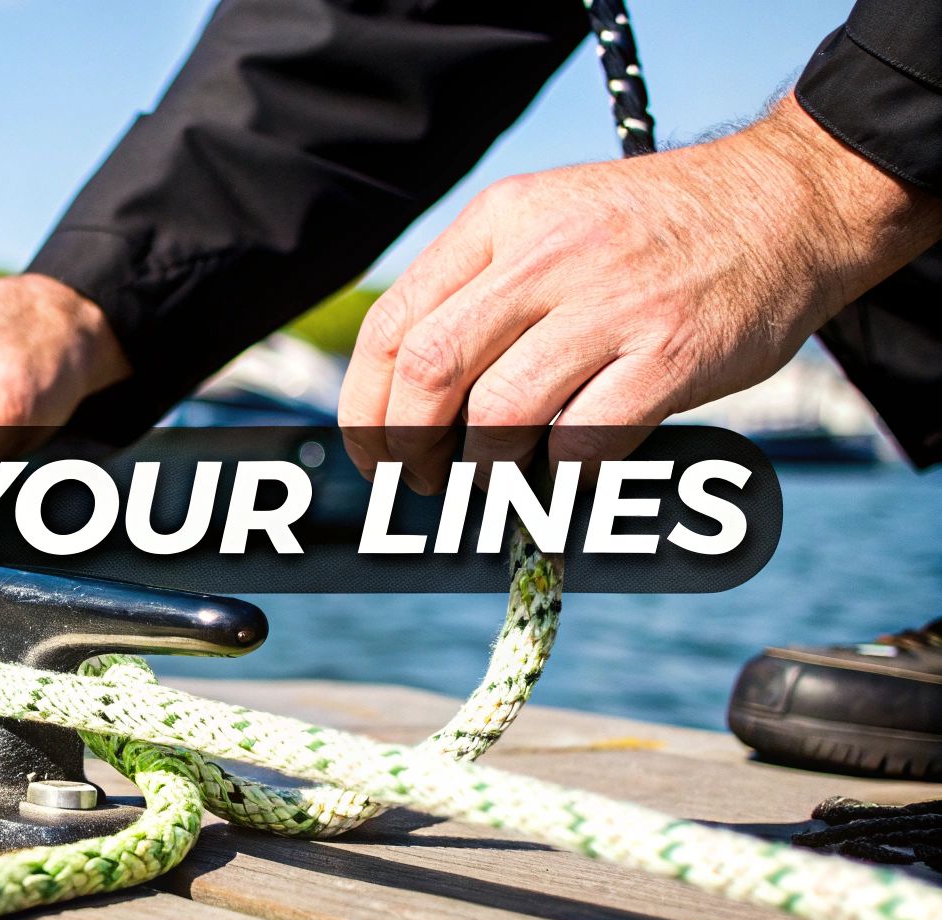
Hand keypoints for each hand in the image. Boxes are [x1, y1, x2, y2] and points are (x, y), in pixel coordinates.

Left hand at [339, 97, 941, 491]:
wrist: (787, 201)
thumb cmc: (649, 232)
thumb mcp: (547, 220)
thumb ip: (478, 288)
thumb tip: (404, 396)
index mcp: (500, 219)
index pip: (392, 323)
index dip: (366, 405)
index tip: (371, 452)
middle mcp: (548, 254)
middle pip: (431, 371)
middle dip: (409, 446)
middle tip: (423, 481)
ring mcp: (612, 303)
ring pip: (501, 415)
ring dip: (485, 471)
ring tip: (496, 483)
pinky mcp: (672, 354)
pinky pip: (586, 442)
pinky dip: (565, 478)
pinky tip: (570, 478)